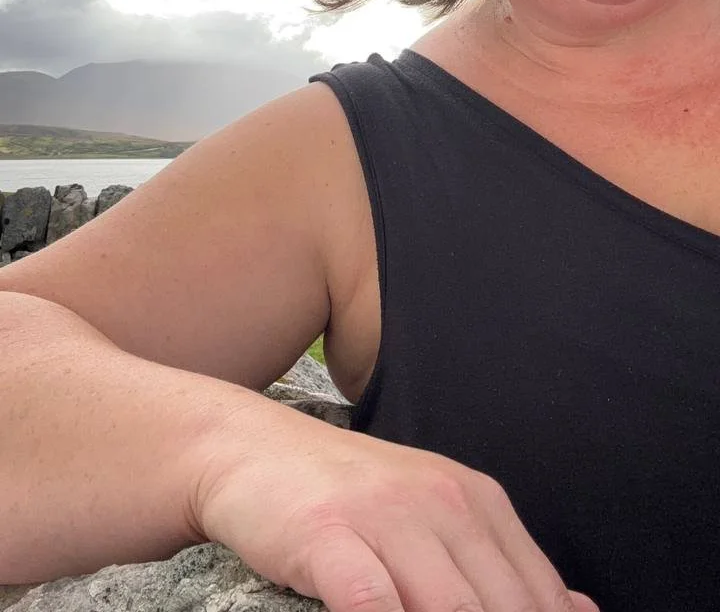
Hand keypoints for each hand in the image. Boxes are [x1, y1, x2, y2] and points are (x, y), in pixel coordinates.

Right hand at [190, 402, 598, 611]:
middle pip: (501, 610)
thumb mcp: (434, 515)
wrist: (251, 449)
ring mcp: (385, 515)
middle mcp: (442, 502)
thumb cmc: (346, 499)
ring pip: (451, 611)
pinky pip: (372, 603)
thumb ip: (498, 564)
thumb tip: (580, 610)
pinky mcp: (328, 534)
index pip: (540, 597)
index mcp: (478, 502)